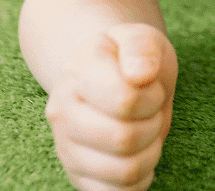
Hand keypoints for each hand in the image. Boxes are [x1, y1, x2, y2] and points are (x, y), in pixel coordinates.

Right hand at [45, 23, 176, 190]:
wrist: (114, 79)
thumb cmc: (130, 59)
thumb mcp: (141, 38)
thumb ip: (142, 48)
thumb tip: (140, 75)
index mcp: (77, 74)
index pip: (125, 101)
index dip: (151, 95)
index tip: (148, 84)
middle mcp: (62, 113)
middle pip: (125, 138)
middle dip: (153, 122)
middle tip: (149, 108)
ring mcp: (67, 148)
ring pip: (125, 170)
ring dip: (150, 151)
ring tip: (144, 129)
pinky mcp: (79, 177)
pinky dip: (140, 178)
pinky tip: (137, 154)